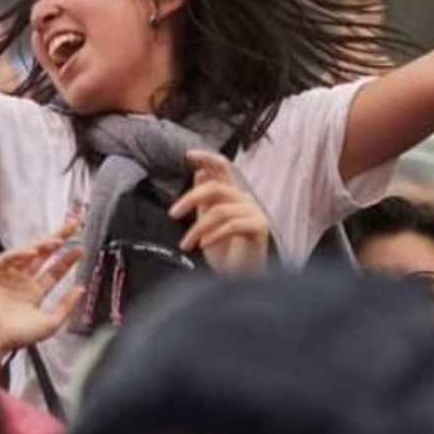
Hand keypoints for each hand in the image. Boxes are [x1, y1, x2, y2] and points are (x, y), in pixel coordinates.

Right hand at [0, 219, 85, 356]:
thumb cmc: (17, 336)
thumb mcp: (51, 322)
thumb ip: (66, 305)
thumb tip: (81, 289)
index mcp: (33, 294)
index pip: (54, 271)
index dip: (67, 260)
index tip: (80, 250)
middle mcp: (21, 283)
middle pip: (42, 256)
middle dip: (57, 240)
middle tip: (73, 226)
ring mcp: (6, 277)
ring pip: (26, 254)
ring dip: (41, 244)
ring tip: (58, 240)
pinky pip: (6, 258)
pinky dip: (18, 253)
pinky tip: (33, 251)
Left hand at [170, 150, 270, 274]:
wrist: (241, 278)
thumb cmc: (226, 253)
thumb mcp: (207, 223)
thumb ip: (203, 200)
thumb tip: (199, 174)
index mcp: (230, 195)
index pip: (222, 168)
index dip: (207, 158)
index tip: (188, 155)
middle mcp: (244, 200)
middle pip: (215, 187)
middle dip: (190, 199)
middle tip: (173, 214)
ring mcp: (254, 212)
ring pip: (220, 210)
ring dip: (198, 228)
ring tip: (187, 244)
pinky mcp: (260, 227)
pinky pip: (233, 225)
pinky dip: (215, 235)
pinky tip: (204, 244)